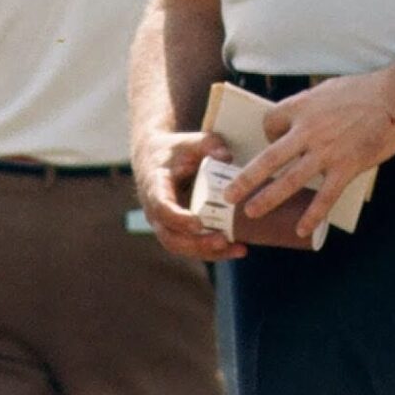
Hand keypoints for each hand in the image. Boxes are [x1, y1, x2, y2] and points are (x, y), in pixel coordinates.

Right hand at [131, 129, 242, 262]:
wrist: (156, 160)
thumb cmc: (176, 150)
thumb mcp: (191, 141)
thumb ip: (209, 144)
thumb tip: (227, 157)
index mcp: (155, 187)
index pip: (161, 208)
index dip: (178, 218)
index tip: (198, 223)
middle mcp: (155, 212)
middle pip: (170, 237)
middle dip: (197, 244)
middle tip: (223, 240)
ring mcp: (164, 225)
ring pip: (181, 248)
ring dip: (209, 253)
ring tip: (239, 250)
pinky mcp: (176, 232)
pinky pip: (191, 248)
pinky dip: (213, 252)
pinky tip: (238, 249)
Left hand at [231, 67, 394, 241]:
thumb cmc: (363, 90)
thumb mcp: (326, 90)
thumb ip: (308, 106)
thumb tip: (296, 116)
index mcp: (301, 108)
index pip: (269, 124)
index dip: (266, 135)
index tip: (270, 143)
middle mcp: (308, 131)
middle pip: (268, 158)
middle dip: (245, 178)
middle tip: (228, 194)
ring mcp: (326, 152)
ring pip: (290, 180)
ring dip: (268, 198)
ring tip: (251, 212)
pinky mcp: (346, 167)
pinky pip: (325, 196)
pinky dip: (312, 215)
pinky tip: (302, 230)